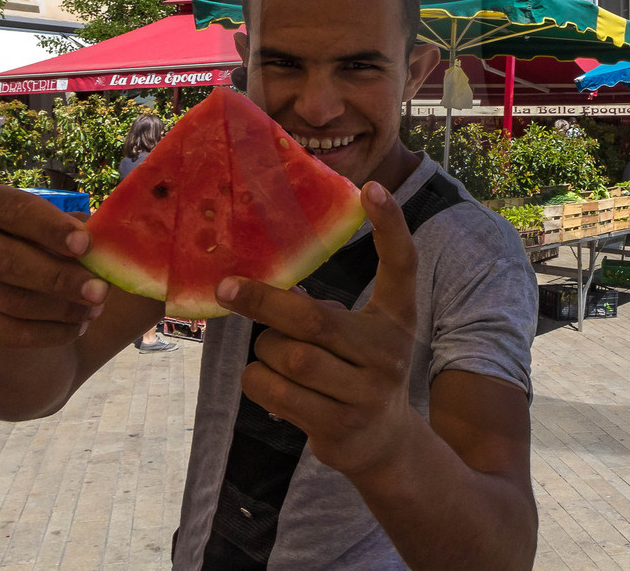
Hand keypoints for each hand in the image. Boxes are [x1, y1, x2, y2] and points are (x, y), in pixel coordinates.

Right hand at [0, 183, 108, 347]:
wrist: (16, 294)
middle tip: (100, 291)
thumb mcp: (63, 235)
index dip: (50, 227)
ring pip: (8, 299)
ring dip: (59, 309)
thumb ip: (79, 235)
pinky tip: (76, 328)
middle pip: (6, 260)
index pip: (15, 210)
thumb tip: (110, 244)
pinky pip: (3, 331)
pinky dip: (47, 333)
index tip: (85, 245)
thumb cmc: (48, 250)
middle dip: (58, 278)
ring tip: (95, 310)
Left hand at [217, 181, 417, 479]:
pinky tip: (270, 381)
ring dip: (266, 351)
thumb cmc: (359, 369)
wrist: (383, 442)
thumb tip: (267, 280)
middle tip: (227, 286)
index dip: (390, 225)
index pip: (401, 263)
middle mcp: (388, 351)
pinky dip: (259, 381)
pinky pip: (275, 391)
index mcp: (397, 317)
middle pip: (314, 319)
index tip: (371, 188)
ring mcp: (366, 392)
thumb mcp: (361, 333)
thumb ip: (328, 308)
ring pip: (288, 357)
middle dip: (264, 301)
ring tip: (275, 353)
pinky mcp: (338, 425)